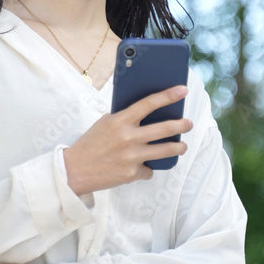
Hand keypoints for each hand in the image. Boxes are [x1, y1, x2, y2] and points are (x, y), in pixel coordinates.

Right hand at [63, 85, 191, 194]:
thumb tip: (150, 113)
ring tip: (182, 146)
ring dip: (178, 148)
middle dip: (182, 125)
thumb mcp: (105, 123)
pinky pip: (149, 170)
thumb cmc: (91, 143)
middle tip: (188, 123)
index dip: (168, 96)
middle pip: (165, 128)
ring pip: (166, 150)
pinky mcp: (132, 174)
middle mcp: (128, 138)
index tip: (183, 90)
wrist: (74, 170)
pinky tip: (142, 166)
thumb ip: (125, 118)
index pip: (149, 103)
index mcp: (120, 121)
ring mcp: (131, 157)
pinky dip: (147, 168)